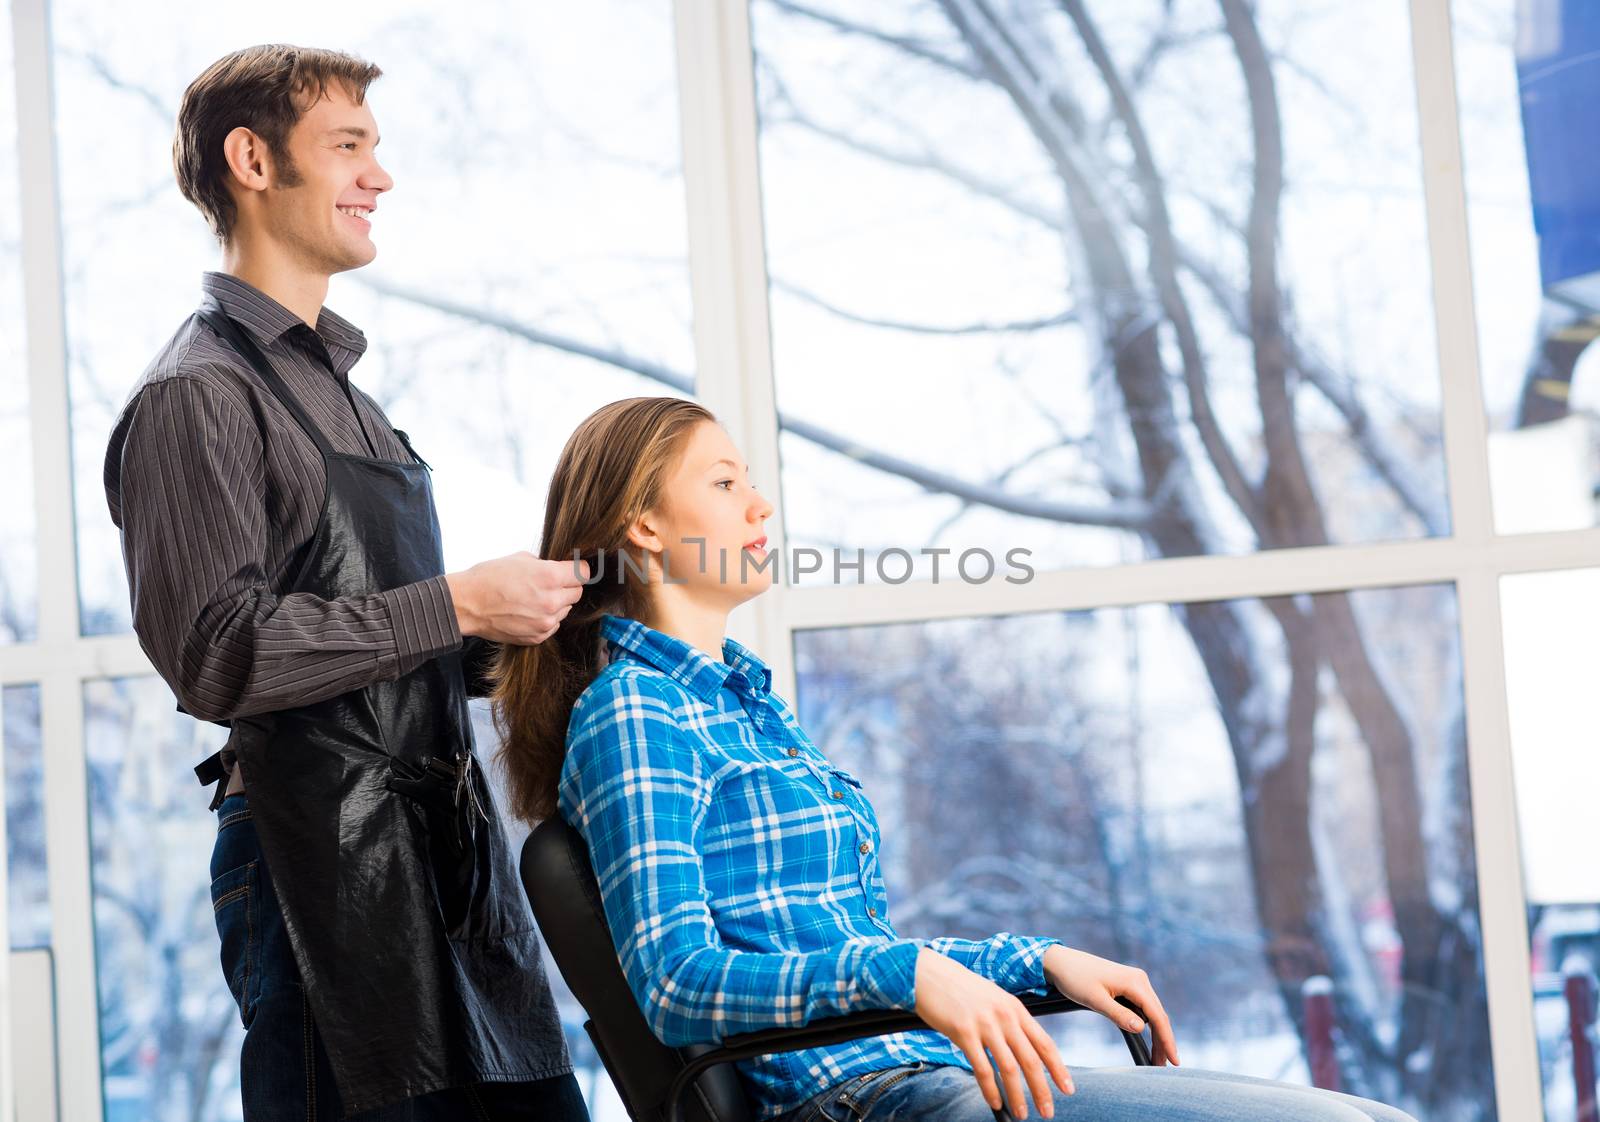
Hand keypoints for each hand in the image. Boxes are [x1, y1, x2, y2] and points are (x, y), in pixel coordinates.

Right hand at [445, 553, 590, 643]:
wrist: (467, 604)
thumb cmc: (490, 577)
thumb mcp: (521, 558)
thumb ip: (546, 565)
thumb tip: (560, 569)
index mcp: (550, 577)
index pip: (583, 573)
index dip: (578, 569)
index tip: (572, 569)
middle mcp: (551, 601)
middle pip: (577, 593)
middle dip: (568, 586)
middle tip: (550, 583)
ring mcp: (545, 622)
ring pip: (566, 610)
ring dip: (557, 603)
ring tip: (533, 598)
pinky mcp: (537, 637)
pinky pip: (553, 625)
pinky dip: (546, 618)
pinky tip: (528, 611)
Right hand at [913, 948, 1072, 1118]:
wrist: (929, 974)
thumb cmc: (960, 989)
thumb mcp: (993, 999)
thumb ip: (1009, 1021)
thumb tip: (1023, 1050)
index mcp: (1015, 1008)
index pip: (1044, 1043)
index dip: (1058, 1069)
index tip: (1067, 1089)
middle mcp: (1004, 1016)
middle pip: (1030, 1060)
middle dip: (1042, 1090)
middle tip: (1048, 1112)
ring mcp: (985, 1024)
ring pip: (1009, 1068)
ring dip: (1017, 1095)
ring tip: (1021, 1113)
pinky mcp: (964, 1032)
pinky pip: (982, 1068)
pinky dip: (990, 1090)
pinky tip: (995, 1103)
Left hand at [1042, 945, 1179, 1066]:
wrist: (1060, 961)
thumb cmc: (1074, 978)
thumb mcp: (1095, 1000)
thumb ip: (1118, 1014)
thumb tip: (1142, 1028)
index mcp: (1135, 982)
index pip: (1157, 1016)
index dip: (1167, 1040)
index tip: (1174, 1061)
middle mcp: (1139, 980)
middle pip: (1158, 1016)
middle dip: (1163, 1042)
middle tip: (1163, 1067)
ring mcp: (1135, 981)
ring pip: (1152, 1013)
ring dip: (1156, 1035)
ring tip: (1156, 1059)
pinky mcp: (1128, 985)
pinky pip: (1143, 1008)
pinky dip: (1146, 1025)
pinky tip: (1148, 1039)